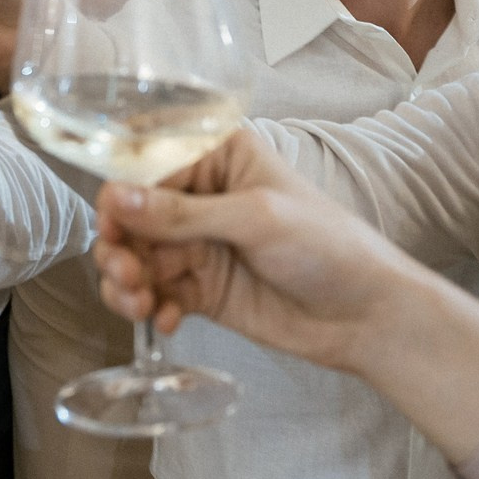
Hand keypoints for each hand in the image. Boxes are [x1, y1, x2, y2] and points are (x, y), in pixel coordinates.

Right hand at [95, 131, 478, 464]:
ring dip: (127, 282)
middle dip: (118, 246)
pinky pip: (157, 294)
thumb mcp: (254, 219)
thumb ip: (182, 214)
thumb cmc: (326, 245)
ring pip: (137, 258)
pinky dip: (151, 309)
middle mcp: (202, 197)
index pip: (148, 165)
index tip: (111, 227)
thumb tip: (116, 198)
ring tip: (141, 303)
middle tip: (127, 273)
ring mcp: (201, 245)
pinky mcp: (202, 290)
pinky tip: (169, 321)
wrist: (367, 314)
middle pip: (132, 216)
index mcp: (218, 157)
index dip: (120, 196)